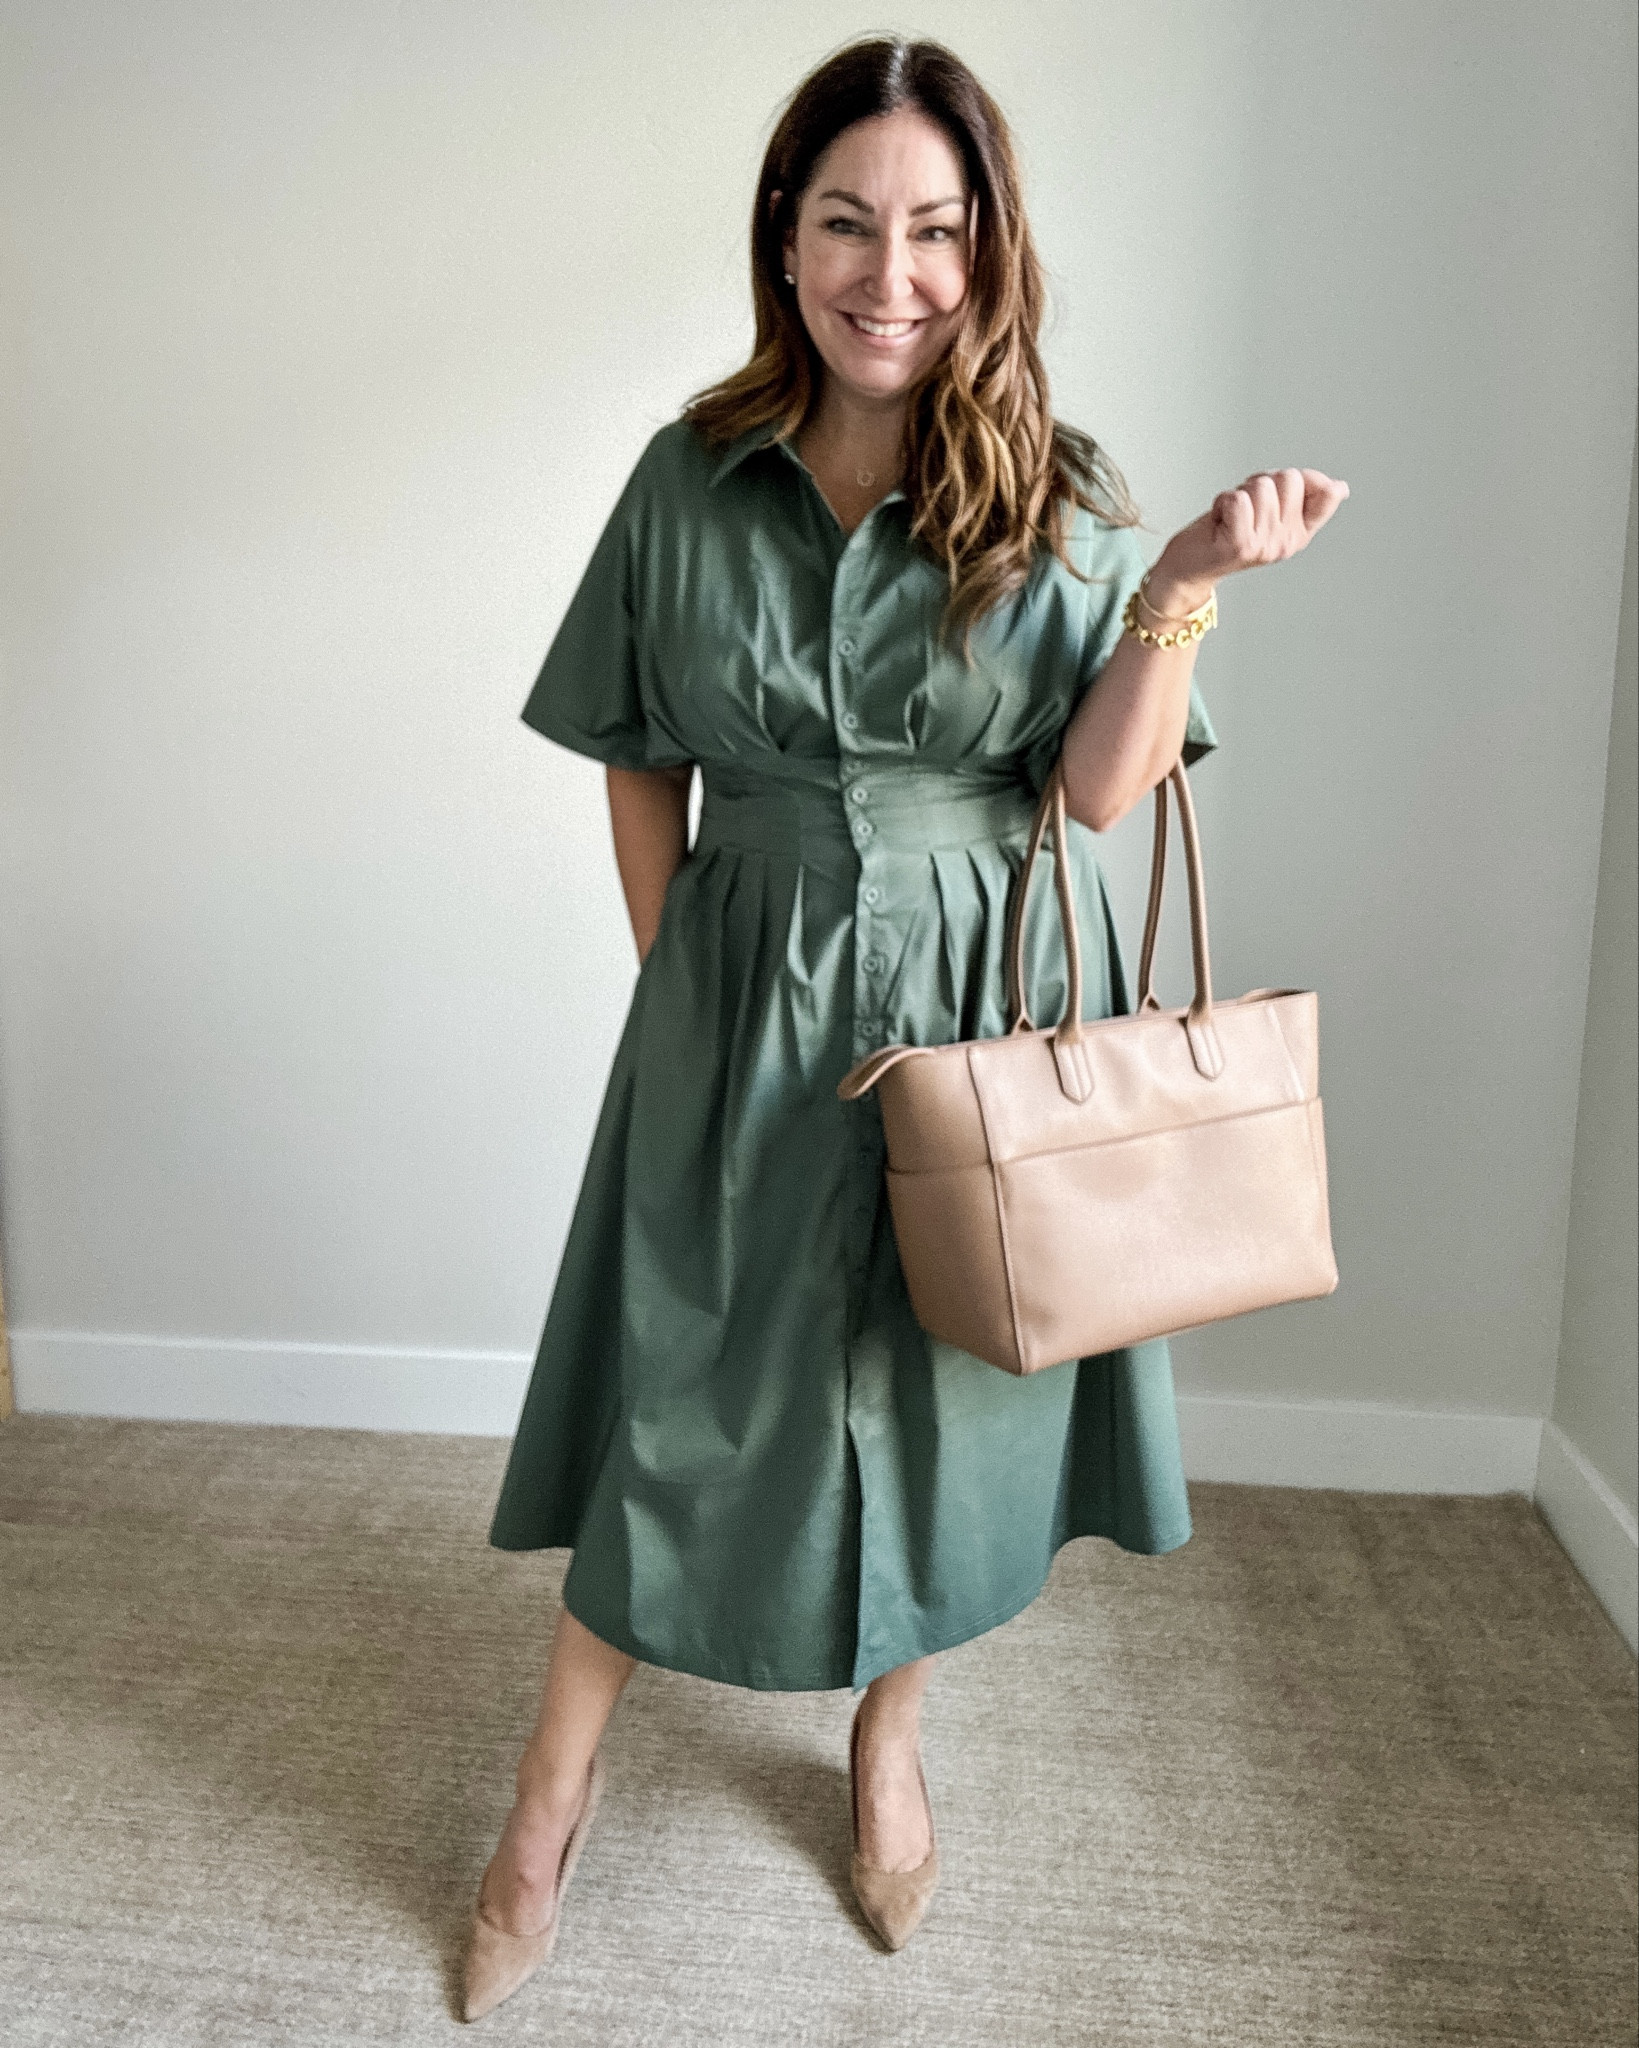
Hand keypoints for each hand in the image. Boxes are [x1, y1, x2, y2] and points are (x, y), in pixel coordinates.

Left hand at [1146, 468, 1349, 612]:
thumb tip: (1340, 487)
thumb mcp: (1270, 511)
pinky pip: (1238, 500)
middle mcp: (1287, 543)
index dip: (1303, 480)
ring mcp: (1265, 546)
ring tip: (1230, 516)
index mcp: (1300, 533)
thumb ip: (1302, 495)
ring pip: (1262, 487)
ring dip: (1239, 493)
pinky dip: (1222, 502)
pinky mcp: (1241, 545)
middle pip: (1289, 478)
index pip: (1324, 495)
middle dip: (1262, 483)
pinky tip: (1218, 521)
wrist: (1188, 568)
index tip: (1277, 494)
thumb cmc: (1226, 531)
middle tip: (1245, 507)